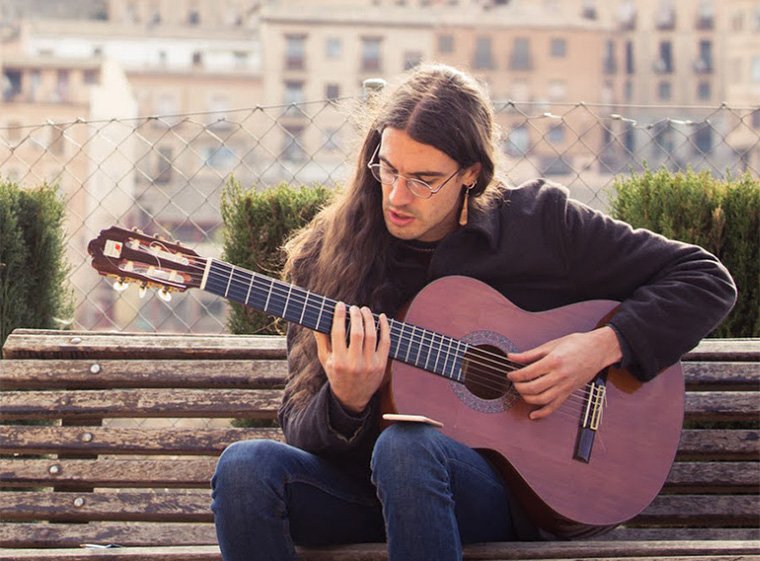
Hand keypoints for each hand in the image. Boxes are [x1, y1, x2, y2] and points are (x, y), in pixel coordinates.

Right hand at [314, 302, 390, 413]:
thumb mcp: (325, 360)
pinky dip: (385, 328)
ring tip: (365, 310)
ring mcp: (370, 364)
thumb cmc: (336, 374)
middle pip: (357, 332)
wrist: (353, 397)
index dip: (339, 316)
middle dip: (356, 316)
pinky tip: (381, 318)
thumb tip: (317, 318)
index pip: (338, 332)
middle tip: (354, 307)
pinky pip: (385, 342)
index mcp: (338, 361)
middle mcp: (354, 363)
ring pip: (372, 335)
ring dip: (369, 319)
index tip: (340, 305)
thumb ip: (321, 339)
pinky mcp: (381, 365)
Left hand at [507, 326, 621, 420]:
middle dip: (519, 387)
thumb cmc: (576, 344)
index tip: (510, 374)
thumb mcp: (551, 345)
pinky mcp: (569, 393)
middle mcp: (560, 376)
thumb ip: (530, 354)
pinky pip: (554, 407)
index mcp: (554, 361)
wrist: (597, 350)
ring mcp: (565, 386)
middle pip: (533, 388)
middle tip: (514, 382)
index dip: (515, 375)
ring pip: (542, 399)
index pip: (528, 373)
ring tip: (521, 392)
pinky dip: (542, 413)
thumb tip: (511, 357)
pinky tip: (533, 414)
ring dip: (527, 398)